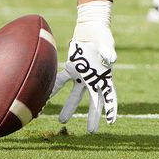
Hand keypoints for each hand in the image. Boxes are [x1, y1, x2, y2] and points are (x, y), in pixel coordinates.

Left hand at [51, 13, 116, 132]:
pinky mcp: (71, 68)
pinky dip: (55, 87)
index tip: (111, 122)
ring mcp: (82, 75)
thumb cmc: (102, 34)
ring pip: (75, 96)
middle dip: (93, 117)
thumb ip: (108, 51)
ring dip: (69, 108)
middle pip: (94, 102)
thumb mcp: (106, 42)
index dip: (111, 109)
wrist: (90, 26)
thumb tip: (111, 58)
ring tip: (62, 121)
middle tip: (91, 132)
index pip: (110, 95)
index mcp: (105, 76)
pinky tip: (46, 97)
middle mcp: (93, 79)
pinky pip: (61, 79)